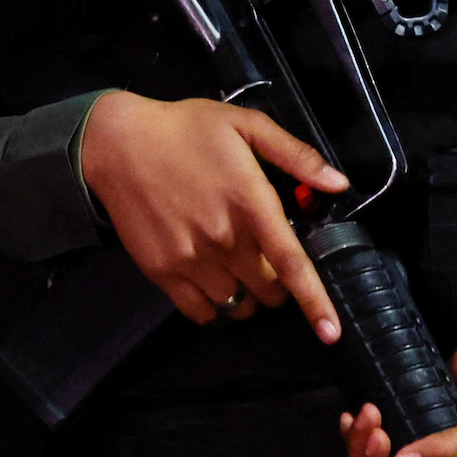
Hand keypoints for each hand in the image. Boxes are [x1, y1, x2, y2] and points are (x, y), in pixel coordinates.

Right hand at [79, 91, 347, 338]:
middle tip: (267, 260)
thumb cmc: (186, 130)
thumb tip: (339, 184)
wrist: (117, 143)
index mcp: (251, 203)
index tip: (331, 331)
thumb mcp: (246, 125)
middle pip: (269, 291)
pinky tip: (215, 287)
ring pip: (238, 306)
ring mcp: (192, 260)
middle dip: (278, 284)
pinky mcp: (163, 272)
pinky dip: (216, 310)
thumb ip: (296, 155)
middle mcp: (224, 239)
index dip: (315, 301)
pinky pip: (201, 313)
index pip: (291, 263)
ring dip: (249, 298)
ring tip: (240, 272)